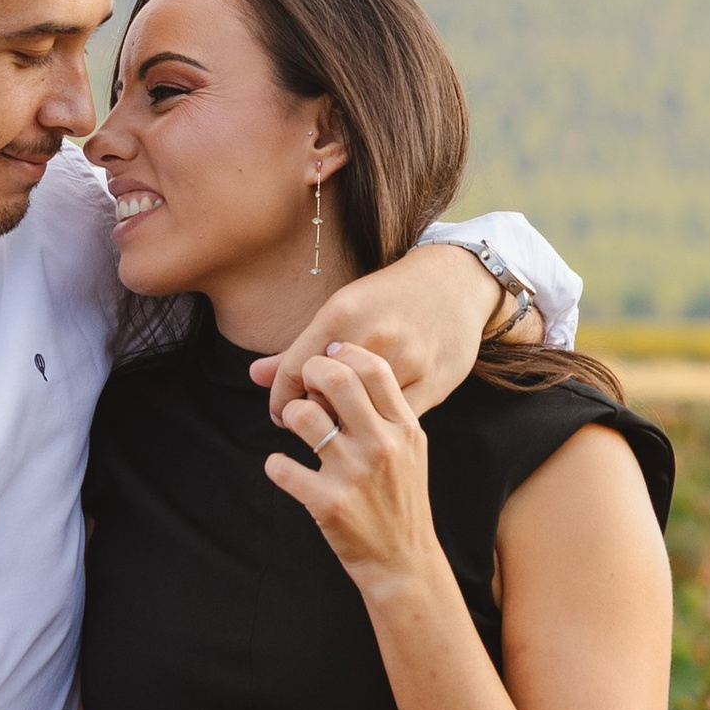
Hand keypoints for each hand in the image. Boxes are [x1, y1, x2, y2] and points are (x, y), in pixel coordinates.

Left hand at [253, 239, 494, 426]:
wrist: (455, 283)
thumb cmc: (388, 298)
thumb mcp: (340, 311)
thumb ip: (297, 348)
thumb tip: (255, 376)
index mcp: (342, 315)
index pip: (295, 369)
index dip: (281, 399)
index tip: (280, 413)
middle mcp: (372, 338)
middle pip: (322, 395)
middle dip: (309, 412)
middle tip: (308, 419)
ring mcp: (406, 362)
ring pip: (358, 411)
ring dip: (341, 423)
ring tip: (336, 423)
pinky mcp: (434, 384)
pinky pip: (392, 420)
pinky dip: (375, 426)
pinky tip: (368, 424)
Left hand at [266, 343, 443, 595]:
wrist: (403, 561)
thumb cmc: (400, 498)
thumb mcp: (409, 449)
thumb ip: (385, 410)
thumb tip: (342, 363)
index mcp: (405, 428)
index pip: (374, 369)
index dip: (343, 353)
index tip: (326, 356)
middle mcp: (383, 446)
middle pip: (337, 380)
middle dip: (308, 372)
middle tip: (300, 383)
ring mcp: (355, 475)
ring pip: (304, 416)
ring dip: (290, 414)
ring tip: (294, 425)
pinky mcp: (328, 503)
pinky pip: (282, 467)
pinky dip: (276, 465)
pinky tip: (285, 468)